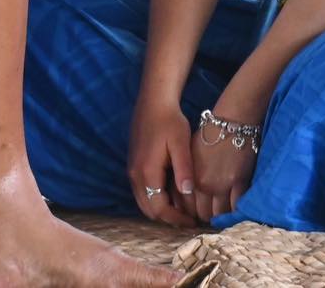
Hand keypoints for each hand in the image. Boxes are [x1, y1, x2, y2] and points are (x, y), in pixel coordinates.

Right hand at [127, 101, 198, 227]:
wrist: (153, 102)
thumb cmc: (169, 121)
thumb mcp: (181, 143)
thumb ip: (184, 168)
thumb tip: (187, 192)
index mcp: (147, 172)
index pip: (159, 208)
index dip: (175, 219)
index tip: (192, 222)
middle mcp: (135, 176)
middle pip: (148, 210)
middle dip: (167, 218)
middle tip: (188, 220)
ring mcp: (132, 171)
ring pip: (143, 202)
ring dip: (160, 210)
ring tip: (181, 211)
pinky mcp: (133, 166)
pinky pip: (142, 192)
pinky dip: (154, 199)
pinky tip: (170, 195)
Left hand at [189, 111, 260, 224]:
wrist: (231, 121)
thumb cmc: (208, 134)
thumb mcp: (189, 153)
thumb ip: (185, 175)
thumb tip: (184, 192)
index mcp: (192, 178)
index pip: (187, 208)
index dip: (190, 213)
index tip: (193, 213)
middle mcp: (206, 185)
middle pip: (203, 213)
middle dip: (204, 216)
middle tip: (207, 214)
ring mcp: (225, 185)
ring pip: (220, 213)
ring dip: (219, 216)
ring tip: (220, 213)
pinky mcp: (241, 182)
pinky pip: (237, 205)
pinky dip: (235, 210)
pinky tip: (234, 209)